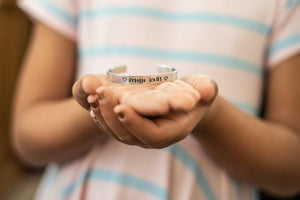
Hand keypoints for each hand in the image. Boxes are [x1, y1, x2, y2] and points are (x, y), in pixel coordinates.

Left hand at [72, 73, 216, 147]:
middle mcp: (154, 136)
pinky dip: (101, 114)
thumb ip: (206, 88)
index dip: (137, 123)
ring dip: (103, 114)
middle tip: (101, 94)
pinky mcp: (131, 126)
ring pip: (116, 132)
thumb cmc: (196, 93)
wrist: (187, 101)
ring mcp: (141, 133)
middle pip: (129, 135)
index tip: (122, 107)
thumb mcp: (204, 87)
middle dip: (113, 115)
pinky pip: (112, 125)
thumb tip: (205, 91)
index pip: (152, 135)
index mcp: (173, 130)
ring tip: (93, 95)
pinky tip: (92, 101)